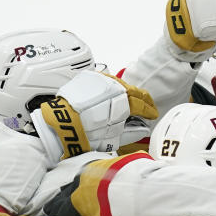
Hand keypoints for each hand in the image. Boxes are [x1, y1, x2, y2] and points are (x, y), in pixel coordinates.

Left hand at [31, 71, 157, 158]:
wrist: (63, 124)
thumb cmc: (87, 133)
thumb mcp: (113, 137)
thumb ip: (131, 131)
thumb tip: (142, 128)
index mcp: (124, 100)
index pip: (142, 105)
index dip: (149, 112)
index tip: (152, 116)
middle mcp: (115, 85)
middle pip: (134, 91)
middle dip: (142, 100)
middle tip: (146, 107)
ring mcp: (101, 79)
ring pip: (120, 83)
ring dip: (126, 92)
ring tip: (129, 102)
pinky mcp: (89, 77)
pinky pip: (105, 81)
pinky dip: (111, 88)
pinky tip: (112, 95)